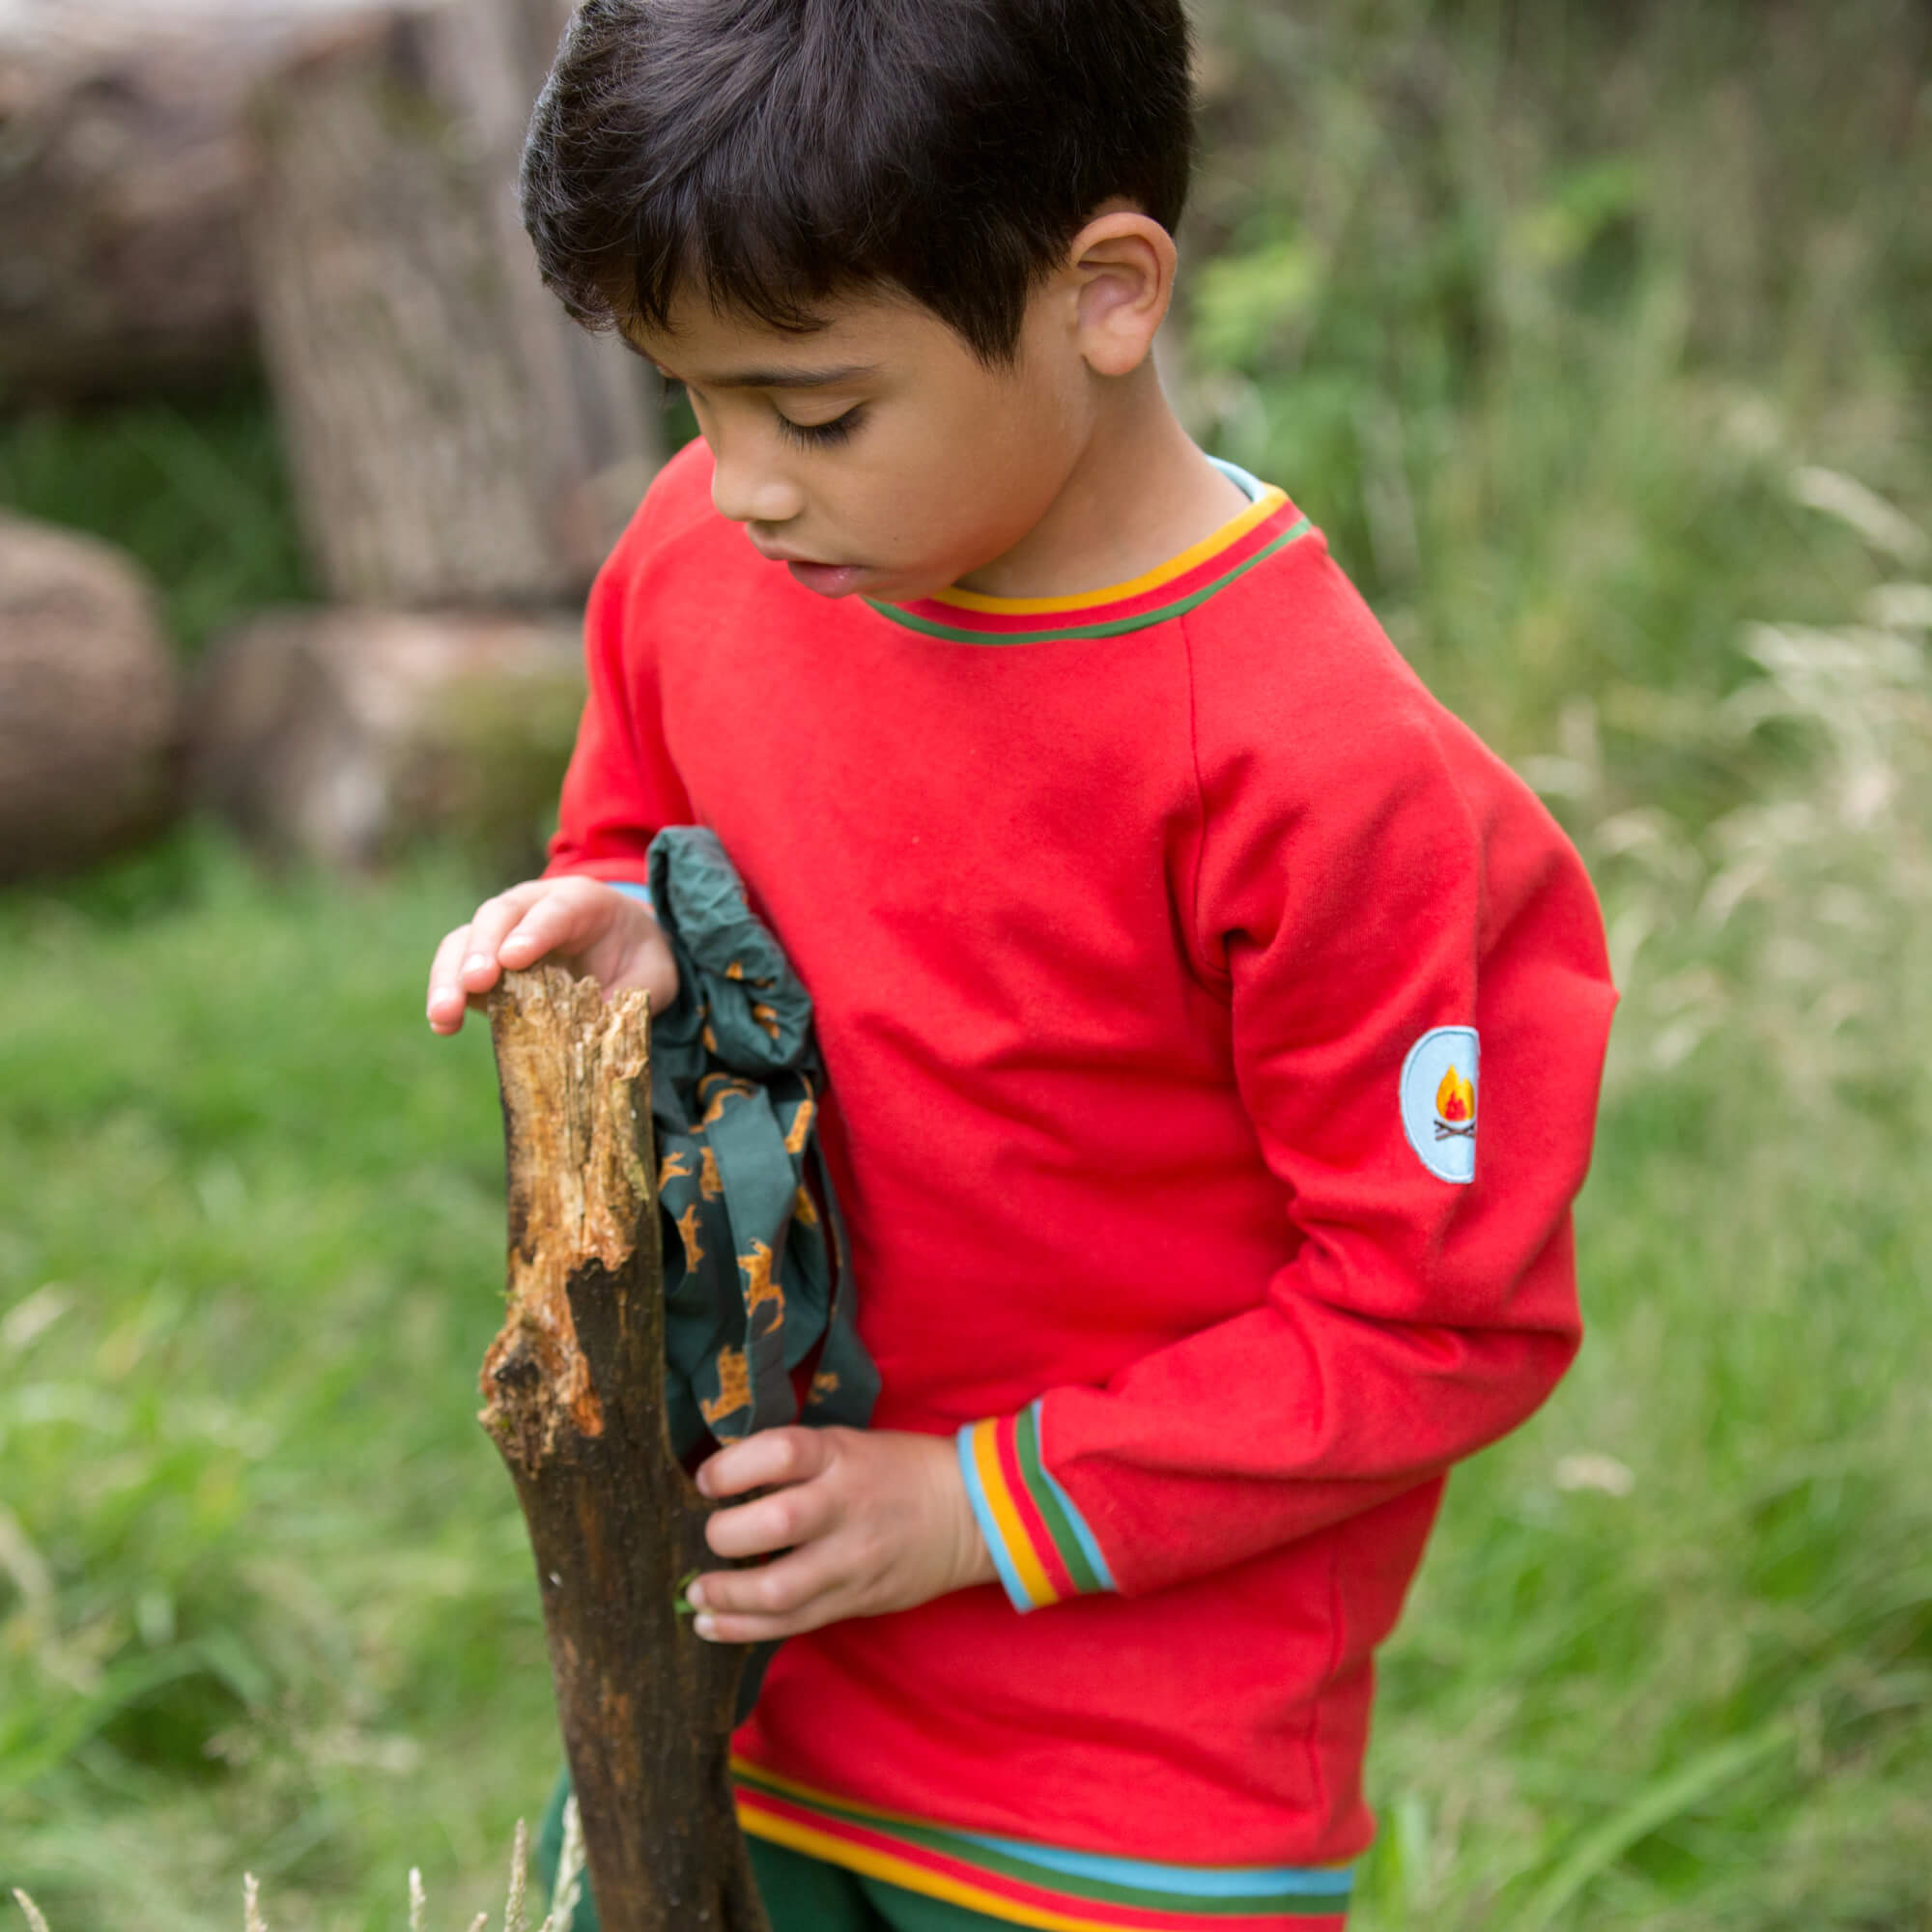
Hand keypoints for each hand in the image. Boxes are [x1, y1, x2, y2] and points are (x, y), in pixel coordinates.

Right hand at [425, 876, 678, 1033]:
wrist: (625, 945)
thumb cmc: (640, 956)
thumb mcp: (655, 973)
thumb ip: (633, 993)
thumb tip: (596, 1029)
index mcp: (582, 901)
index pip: (555, 910)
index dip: (533, 932)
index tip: (513, 958)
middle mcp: (534, 906)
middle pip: (498, 916)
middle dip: (482, 949)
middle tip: (474, 983)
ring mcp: (503, 931)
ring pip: (465, 940)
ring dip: (450, 976)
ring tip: (443, 1016)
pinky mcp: (485, 960)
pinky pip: (457, 967)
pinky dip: (447, 992)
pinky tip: (442, 1024)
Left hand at [686, 1427, 996, 1641]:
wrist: (968, 1514)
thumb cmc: (896, 1470)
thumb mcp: (848, 1444)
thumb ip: (795, 1462)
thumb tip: (723, 1479)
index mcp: (842, 1457)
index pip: (780, 1453)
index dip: (732, 1467)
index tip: (707, 1480)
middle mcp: (846, 1507)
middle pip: (774, 1525)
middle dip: (724, 1534)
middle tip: (709, 1535)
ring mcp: (851, 1561)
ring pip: (777, 1589)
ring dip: (725, 1595)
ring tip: (698, 1593)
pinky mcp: (854, 1601)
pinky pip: (791, 1624)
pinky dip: (743, 1629)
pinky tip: (711, 1625)